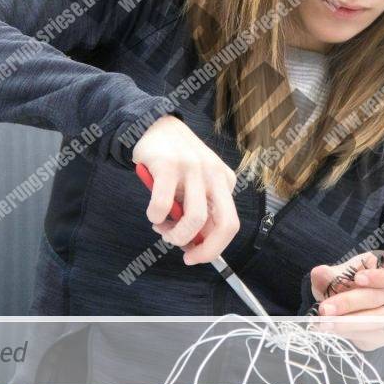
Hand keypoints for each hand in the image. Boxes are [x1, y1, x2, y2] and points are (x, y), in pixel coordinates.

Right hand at [132, 115, 239, 264]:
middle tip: (185, 255)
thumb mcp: (195, 184)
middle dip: (206, 250)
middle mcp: (214, 174)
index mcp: (225, 181)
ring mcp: (193, 168)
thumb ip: (199, 211)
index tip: (194, 256)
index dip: (213, 248)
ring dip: (176, 235)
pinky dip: (156, 217)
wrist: (155, 126)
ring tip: (162, 229)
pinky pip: (163, 204)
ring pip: (195, 218)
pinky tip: (153, 214)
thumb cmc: (175, 163)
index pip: (230, 224)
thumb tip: (195, 247)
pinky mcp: (169, 165)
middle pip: (225, 224)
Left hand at [309, 251, 383, 350]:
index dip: (379, 275)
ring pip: (377, 318)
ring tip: (326, 323)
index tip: (357, 278)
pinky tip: (334, 330)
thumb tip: (320, 272)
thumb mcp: (334, 277)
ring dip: (349, 322)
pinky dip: (351, 332)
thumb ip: (327, 275)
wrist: (350, 311)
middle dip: (349, 303)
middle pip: (378, 296)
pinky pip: (373, 334)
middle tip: (325, 309)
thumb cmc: (345, 286)